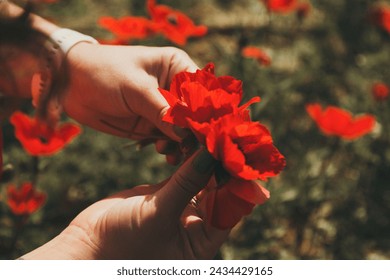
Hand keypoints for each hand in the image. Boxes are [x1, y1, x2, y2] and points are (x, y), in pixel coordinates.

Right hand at [21, 149, 229, 258]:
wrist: (88, 242)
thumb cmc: (122, 240)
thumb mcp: (159, 213)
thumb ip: (187, 183)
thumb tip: (213, 154)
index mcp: (202, 241)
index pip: (230, 208)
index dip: (236, 180)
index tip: (239, 151)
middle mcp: (197, 224)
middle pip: (219, 190)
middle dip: (221, 163)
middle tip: (227, 133)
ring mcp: (182, 206)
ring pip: (202, 177)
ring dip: (205, 156)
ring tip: (212, 129)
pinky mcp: (167, 193)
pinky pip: (184, 171)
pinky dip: (187, 155)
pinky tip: (192, 136)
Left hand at [62, 44, 197, 162]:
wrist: (69, 83)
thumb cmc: (104, 72)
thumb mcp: (136, 89)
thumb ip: (163, 112)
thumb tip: (188, 136)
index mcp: (177, 67)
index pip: (202, 92)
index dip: (207, 113)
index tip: (208, 135)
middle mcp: (174, 88)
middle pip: (195, 114)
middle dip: (196, 133)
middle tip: (195, 152)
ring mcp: (163, 108)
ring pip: (184, 130)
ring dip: (184, 144)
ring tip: (175, 153)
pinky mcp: (151, 124)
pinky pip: (169, 139)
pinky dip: (171, 148)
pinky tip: (167, 154)